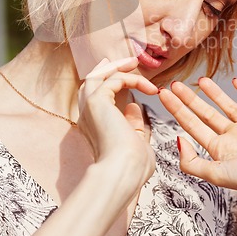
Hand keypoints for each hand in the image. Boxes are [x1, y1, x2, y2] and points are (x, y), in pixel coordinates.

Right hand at [78, 57, 157, 189]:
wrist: (122, 173)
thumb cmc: (131, 169)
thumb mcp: (136, 143)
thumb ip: (133, 124)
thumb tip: (134, 105)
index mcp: (93, 129)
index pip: (95, 100)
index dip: (107, 84)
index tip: (124, 76)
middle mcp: (87, 117)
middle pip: (90, 83)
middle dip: (108, 70)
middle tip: (127, 62)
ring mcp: (89, 108)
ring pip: (96, 76)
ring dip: (116, 67)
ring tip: (134, 62)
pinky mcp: (97, 101)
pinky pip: (114, 79)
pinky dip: (132, 79)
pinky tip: (149, 88)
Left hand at [159, 78, 236, 206]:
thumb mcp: (217, 174)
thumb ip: (192, 161)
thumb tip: (177, 140)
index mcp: (220, 150)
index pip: (192, 125)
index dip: (176, 109)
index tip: (163, 93)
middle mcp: (234, 138)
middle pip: (206, 114)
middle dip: (189, 99)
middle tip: (174, 84)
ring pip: (229, 106)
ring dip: (214, 93)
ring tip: (200, 79)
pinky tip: (236, 82)